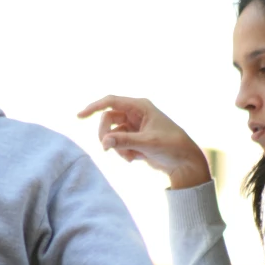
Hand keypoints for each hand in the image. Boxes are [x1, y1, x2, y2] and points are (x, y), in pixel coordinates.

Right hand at [77, 95, 210, 188]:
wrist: (184, 162)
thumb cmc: (172, 147)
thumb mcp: (148, 143)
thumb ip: (125, 141)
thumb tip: (104, 142)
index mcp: (140, 106)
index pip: (111, 102)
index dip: (94, 107)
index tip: (79, 116)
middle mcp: (135, 113)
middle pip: (107, 119)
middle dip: (106, 135)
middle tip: (107, 149)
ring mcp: (134, 126)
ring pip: (112, 133)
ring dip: (116, 147)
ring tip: (129, 157)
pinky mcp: (134, 139)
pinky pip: (118, 143)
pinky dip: (122, 152)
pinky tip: (134, 159)